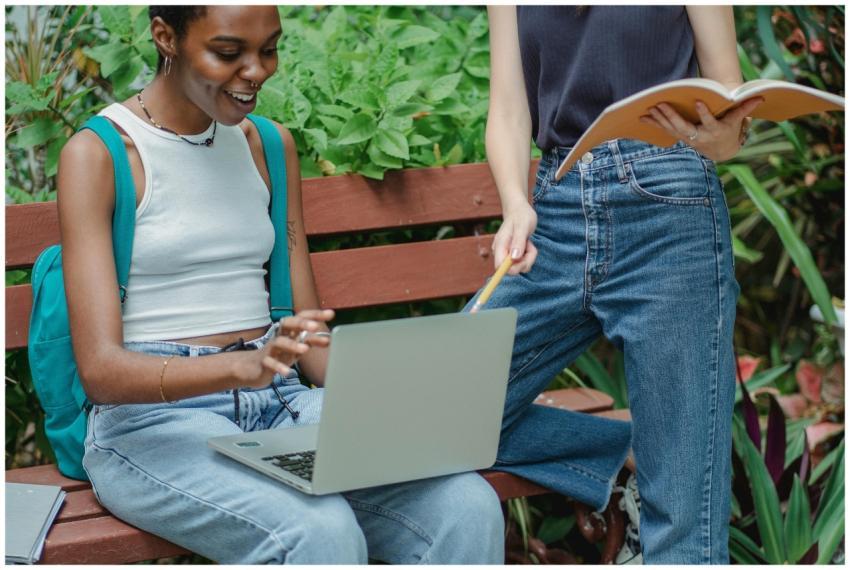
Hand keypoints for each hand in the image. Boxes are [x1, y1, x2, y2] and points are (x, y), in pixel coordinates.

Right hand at [234, 309, 333, 388]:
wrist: (252, 369)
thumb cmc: (278, 355)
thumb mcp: (296, 348)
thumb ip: (310, 342)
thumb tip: (329, 339)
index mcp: (289, 331)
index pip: (301, 317)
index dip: (315, 314)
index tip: (331, 314)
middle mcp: (280, 336)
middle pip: (288, 323)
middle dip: (302, 323)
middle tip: (315, 326)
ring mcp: (270, 349)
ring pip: (279, 342)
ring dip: (292, 344)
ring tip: (305, 349)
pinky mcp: (263, 362)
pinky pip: (270, 362)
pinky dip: (278, 366)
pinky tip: (287, 372)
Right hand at [493, 199, 537, 274]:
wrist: (519, 210)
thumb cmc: (521, 216)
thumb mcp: (522, 227)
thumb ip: (518, 242)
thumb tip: (514, 258)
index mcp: (500, 246)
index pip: (500, 267)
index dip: (512, 269)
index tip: (523, 261)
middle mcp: (501, 252)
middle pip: (512, 269)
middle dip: (525, 261)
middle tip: (530, 247)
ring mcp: (507, 254)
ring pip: (520, 266)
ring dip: (529, 257)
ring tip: (528, 242)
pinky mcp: (513, 255)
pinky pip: (523, 262)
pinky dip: (529, 255)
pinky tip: (528, 244)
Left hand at [640, 97, 762, 161]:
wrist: (720, 150)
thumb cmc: (729, 131)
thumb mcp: (737, 121)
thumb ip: (745, 108)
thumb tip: (760, 96)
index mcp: (714, 131)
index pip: (709, 121)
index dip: (703, 113)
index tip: (697, 102)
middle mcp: (699, 136)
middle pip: (683, 127)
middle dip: (671, 116)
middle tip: (660, 104)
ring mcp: (687, 138)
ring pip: (671, 129)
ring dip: (659, 119)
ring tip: (649, 108)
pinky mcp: (679, 137)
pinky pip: (664, 130)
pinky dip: (654, 124)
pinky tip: (642, 117)